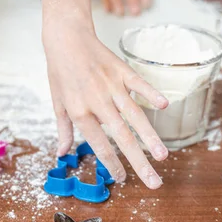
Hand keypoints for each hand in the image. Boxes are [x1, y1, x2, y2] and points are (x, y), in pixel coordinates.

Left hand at [43, 22, 168, 188]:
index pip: (100, 145)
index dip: (112, 164)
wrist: (66, 38)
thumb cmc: (60, 72)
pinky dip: (151, 93)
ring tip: (163, 156)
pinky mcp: (122, 71)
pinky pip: (139, 84)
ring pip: (135, 115)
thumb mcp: (57, 103)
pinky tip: (164, 107)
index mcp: (80, 112)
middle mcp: (97, 101)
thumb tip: (62, 153)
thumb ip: (63, 129)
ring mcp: (111, 85)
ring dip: (150, 137)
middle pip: (122, 137)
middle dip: (138, 162)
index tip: (122, 179)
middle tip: (153, 182)